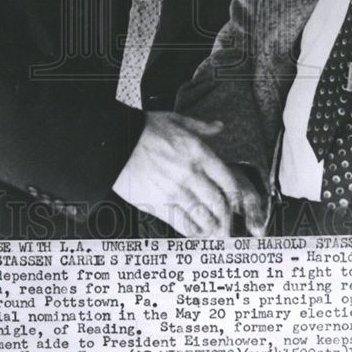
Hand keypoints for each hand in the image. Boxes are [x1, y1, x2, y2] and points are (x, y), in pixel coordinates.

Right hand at [113, 112, 265, 236]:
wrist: (115, 141)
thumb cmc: (144, 129)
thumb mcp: (176, 119)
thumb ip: (201, 126)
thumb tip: (219, 126)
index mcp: (198, 152)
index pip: (228, 180)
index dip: (235, 195)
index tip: (236, 202)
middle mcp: (190, 173)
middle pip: (218, 202)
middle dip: (226, 216)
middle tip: (228, 223)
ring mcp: (175, 190)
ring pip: (204, 216)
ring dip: (213, 227)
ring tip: (216, 232)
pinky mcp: (159, 204)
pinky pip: (183, 223)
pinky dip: (193, 231)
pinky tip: (196, 232)